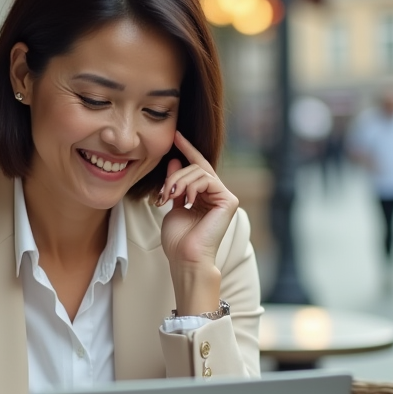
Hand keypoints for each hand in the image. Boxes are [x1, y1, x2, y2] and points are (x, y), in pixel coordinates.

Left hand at [156, 132, 237, 312]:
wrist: (186, 258)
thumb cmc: (178, 240)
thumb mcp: (172, 204)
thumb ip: (175, 183)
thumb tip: (176, 160)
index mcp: (204, 196)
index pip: (198, 166)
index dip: (187, 149)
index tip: (175, 135)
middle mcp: (217, 195)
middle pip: (196, 167)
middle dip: (176, 176)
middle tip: (163, 193)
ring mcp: (224, 197)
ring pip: (200, 171)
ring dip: (180, 182)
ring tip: (170, 197)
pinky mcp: (229, 200)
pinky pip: (208, 179)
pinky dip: (192, 186)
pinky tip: (185, 200)